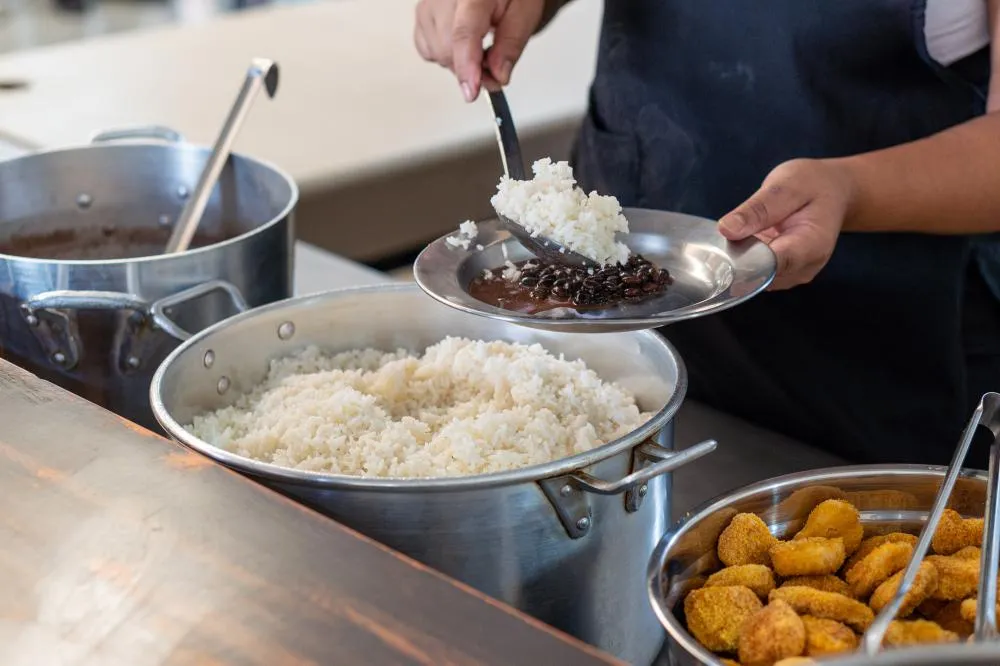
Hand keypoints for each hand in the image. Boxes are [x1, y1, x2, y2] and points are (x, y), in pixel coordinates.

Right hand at [414, 0, 546, 101]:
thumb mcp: (525, 12)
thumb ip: (512, 43)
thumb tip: (498, 75)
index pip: (464, 31)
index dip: (467, 66)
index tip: (472, 92)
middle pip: (447, 48)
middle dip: (471, 69)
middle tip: (494, 69)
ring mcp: (429, 3)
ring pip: (436, 53)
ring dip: (459, 63)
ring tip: (481, 48)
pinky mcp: (422, 13)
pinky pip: (427, 50)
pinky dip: (446, 55)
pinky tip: (462, 44)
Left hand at [718, 159, 857, 289]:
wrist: (834, 192)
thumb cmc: (813, 185)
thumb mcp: (785, 186)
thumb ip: (757, 210)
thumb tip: (726, 229)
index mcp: (811, 246)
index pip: (769, 266)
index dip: (740, 260)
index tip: (724, 246)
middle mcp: (804, 268)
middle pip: (758, 276)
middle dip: (737, 258)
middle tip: (732, 232)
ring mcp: (794, 275)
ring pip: (753, 279)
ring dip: (740, 260)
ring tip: (744, 233)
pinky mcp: (783, 276)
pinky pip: (756, 275)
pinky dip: (746, 260)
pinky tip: (748, 241)